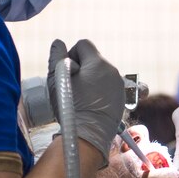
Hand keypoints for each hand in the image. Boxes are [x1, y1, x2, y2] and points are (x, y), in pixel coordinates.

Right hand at [52, 39, 124, 167]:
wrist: (88, 134)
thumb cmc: (71, 107)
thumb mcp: (57, 80)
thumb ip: (57, 57)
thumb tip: (59, 43)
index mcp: (98, 63)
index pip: (83, 45)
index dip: (71, 55)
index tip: (68, 72)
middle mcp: (112, 70)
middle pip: (93, 59)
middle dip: (82, 68)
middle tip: (73, 86)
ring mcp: (119, 84)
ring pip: (102, 73)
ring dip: (92, 79)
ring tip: (83, 96)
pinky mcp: (122, 98)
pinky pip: (114, 86)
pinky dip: (104, 89)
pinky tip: (96, 100)